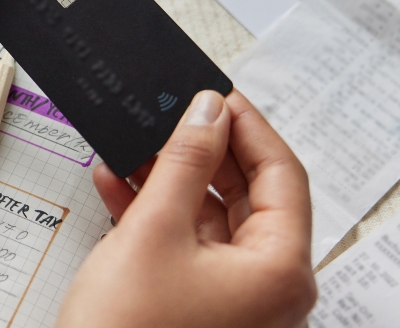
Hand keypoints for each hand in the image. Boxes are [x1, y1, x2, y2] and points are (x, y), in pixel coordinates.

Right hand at [56, 90, 316, 327]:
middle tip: (169, 114)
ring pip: (211, 220)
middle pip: (248, 196)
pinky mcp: (199, 309)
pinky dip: (155, 215)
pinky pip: (187, 247)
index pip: (282, 174)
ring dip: (169, 180)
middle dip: (201, 151)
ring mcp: (235, 303)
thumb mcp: (154, 229)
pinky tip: (117, 186)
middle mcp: (269, 289)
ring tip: (131, 146)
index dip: (247, 126)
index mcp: (281, 270)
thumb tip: (207, 111)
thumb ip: (184, 161)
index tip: (215, 92)